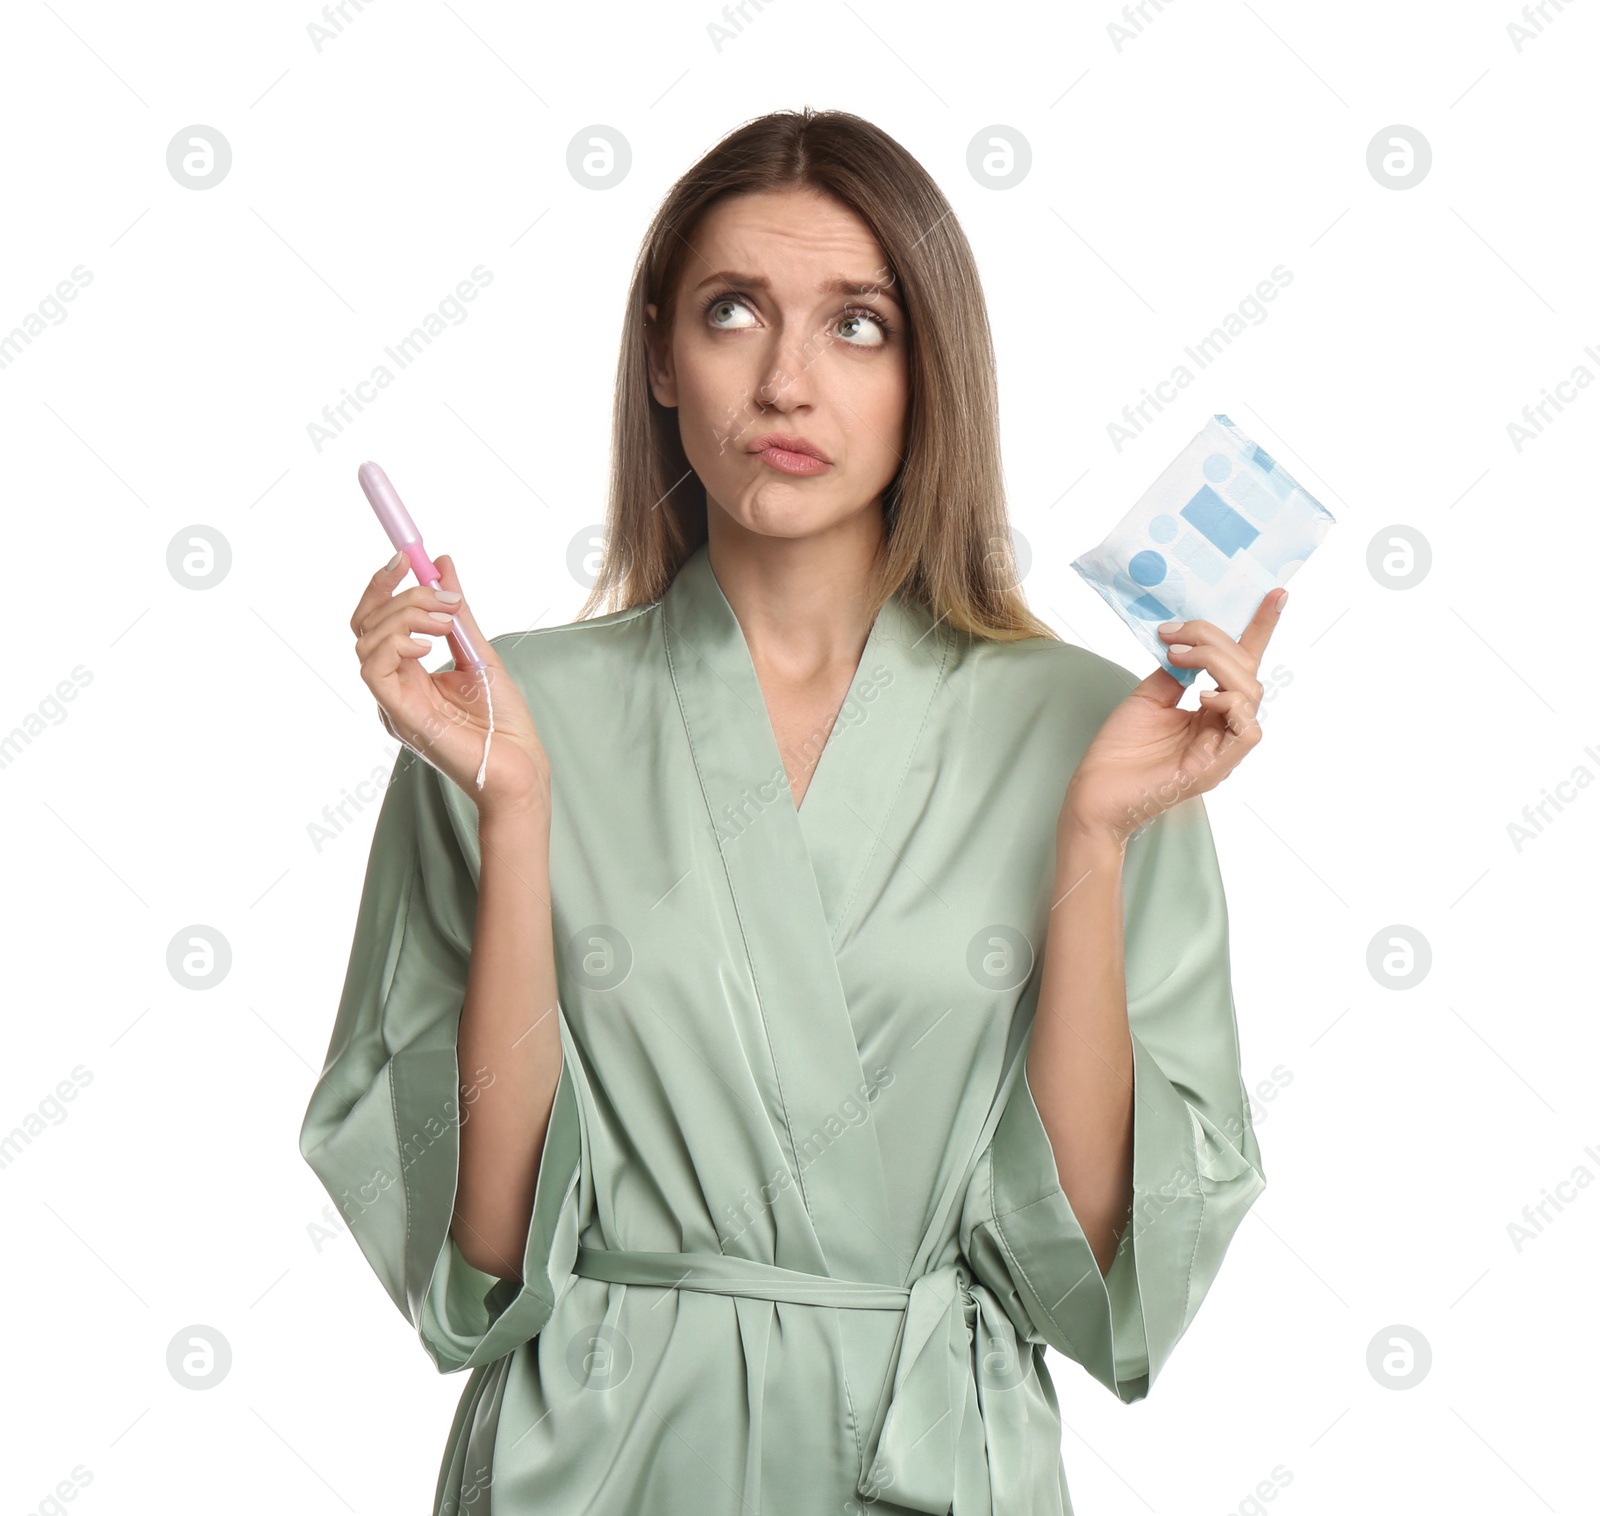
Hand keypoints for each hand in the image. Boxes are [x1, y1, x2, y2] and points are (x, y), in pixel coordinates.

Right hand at [351, 552, 549, 817]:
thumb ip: (458, 613)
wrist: (520, 765)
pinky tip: (429, 643)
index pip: (377, 620)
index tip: (406, 557)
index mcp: (408, 673)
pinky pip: (373, 669)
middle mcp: (394, 685)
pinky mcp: (398, 714)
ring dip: (406, 615)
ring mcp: (392, 701)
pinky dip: (396, 643)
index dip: (384, 585)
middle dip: (399, 594)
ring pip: (367, 641)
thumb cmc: (503, 722)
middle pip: (365, 625)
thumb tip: (442, 564)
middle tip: (443, 594)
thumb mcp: (478, 653)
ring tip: (445, 621)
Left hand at [1063, 588, 1286, 847]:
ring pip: (1250, 693)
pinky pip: (1249, 731)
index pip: (1242, 665)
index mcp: (1210, 710)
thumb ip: (1175, 671)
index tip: (1274, 593)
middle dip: (1213, 641)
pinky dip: (1231, 705)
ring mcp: (1222, 748)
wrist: (1094, 792)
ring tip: (1179, 660)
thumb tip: (1188, 643)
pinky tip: (1204, 698)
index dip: (1259, 629)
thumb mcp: (1148, 697)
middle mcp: (1222, 727)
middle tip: (1172, 637)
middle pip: (1246, 671)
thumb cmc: (1118, 752)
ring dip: (1217, 665)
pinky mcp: (1216, 767)